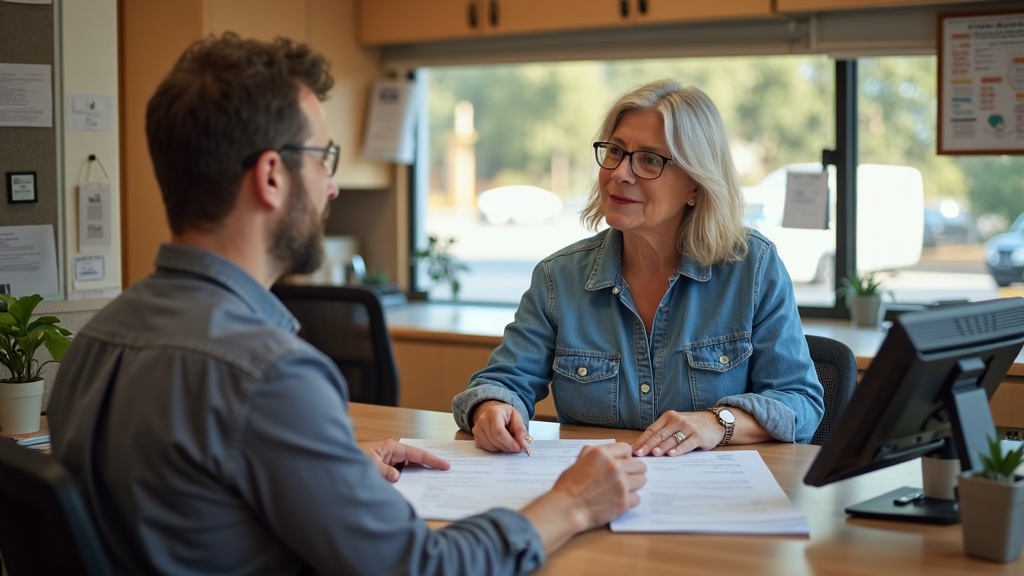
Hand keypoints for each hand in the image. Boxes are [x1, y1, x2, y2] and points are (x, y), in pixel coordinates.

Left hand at [360, 439, 450, 482]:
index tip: (445, 465)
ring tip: (432, 482)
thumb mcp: (370, 465)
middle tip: (444, 474)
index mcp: (392, 448)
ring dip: (417, 475)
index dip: (432, 460)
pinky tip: (413, 487)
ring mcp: (390, 460)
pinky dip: (407, 479)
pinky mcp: (386, 468)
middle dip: (429, 466)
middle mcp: (393, 452)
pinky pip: (401, 473)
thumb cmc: (354, 458)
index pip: (418, 453)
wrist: (339, 461)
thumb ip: (384, 472)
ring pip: (409, 468)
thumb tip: (396, 477)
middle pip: (416, 460)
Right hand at [470, 400, 530, 453]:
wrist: (493, 413)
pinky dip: (496, 449)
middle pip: (495, 440)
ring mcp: (477, 429)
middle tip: (516, 448)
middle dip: (508, 447)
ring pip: (491, 446)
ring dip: (502, 449)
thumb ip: (521, 430)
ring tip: (509, 444)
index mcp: (494, 412)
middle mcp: (482, 419)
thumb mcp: (517, 418)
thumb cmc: (506, 415)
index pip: (499, 431)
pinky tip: (501, 443)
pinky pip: (487, 448)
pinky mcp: (476, 437)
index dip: (510, 442)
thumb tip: (523, 444)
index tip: (519, 448)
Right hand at [521, 442, 646, 551]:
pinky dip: (629, 500)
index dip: (625, 456)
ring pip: (641, 481)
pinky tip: (618, 501)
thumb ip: (592, 454)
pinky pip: (637, 498)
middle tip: (626, 478)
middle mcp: (614, 466)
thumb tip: (601, 451)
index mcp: (602, 454)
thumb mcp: (578, 462)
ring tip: (622, 490)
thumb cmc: (568, 487)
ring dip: (633, 486)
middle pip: (640, 465)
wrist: (566, 508)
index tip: (623, 463)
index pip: (627, 448)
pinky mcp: (624, 502)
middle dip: (634, 471)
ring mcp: (621, 484)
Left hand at [631, 410, 721, 456]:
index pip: (652, 430)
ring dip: (662, 447)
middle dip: (648, 445)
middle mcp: (677, 421)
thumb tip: (641, 446)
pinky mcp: (698, 436)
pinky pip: (687, 443)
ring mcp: (688, 428)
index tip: (634, 450)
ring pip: (672, 439)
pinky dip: (679, 449)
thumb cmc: (691, 426)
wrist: (714, 422)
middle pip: (659, 435)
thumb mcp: (675, 425)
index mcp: (668, 417)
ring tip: (653, 453)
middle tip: (640, 454)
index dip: (642, 440)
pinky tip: (672, 454)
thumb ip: (661, 433)